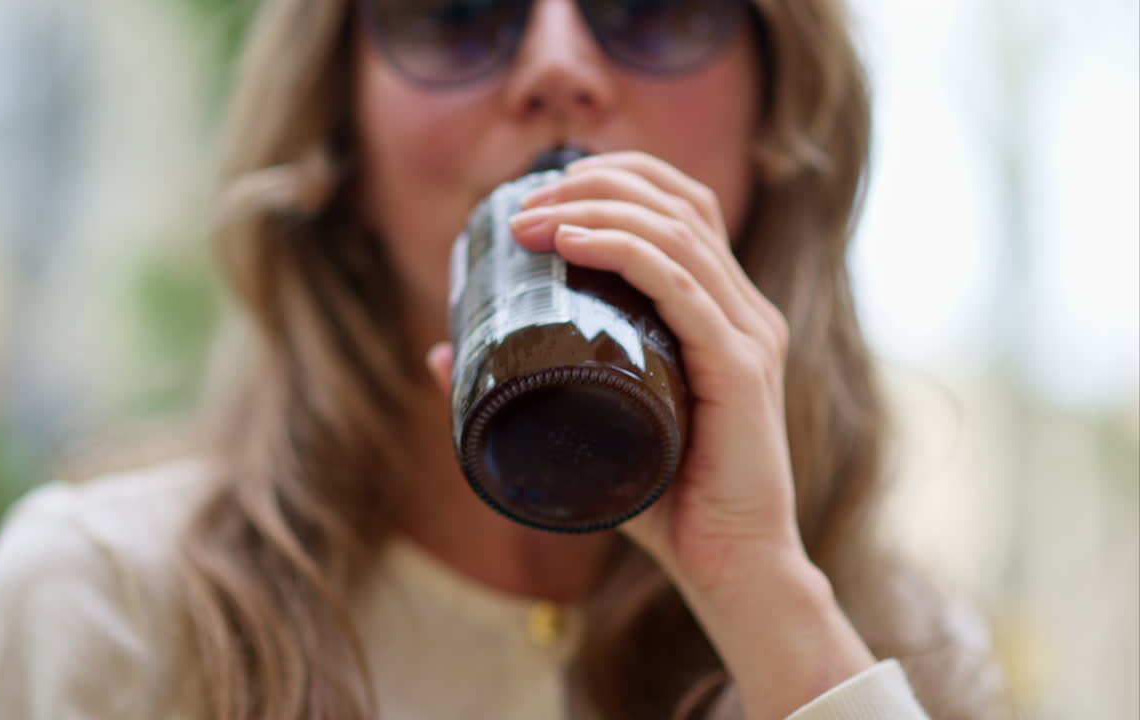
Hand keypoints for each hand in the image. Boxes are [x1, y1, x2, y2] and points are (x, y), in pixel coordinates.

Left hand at [427, 151, 874, 718]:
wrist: (729, 566)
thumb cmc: (663, 498)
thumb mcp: (586, 427)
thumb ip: (523, 386)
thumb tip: (437, 354)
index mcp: (723, 309)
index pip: (683, 208)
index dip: (617, 179)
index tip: (542, 192)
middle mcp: (745, 309)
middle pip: (679, 204)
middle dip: (595, 185)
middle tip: (521, 205)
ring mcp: (748, 334)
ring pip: (674, 234)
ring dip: (594, 211)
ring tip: (529, 220)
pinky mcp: (741, 368)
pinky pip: (682, 287)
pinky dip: (623, 251)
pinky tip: (571, 242)